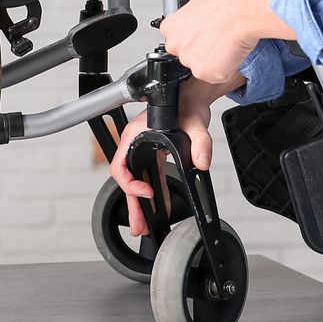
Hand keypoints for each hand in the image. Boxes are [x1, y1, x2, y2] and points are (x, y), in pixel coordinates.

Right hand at [107, 79, 232, 236]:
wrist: (193, 95)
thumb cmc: (187, 103)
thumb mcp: (195, 123)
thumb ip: (200, 142)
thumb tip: (201, 162)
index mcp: (136, 134)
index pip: (121, 165)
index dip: (131, 184)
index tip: (147, 192)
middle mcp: (136, 142)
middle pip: (128, 179)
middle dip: (133, 204)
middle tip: (138, 226)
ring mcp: (144, 148)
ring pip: (138, 181)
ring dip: (142, 203)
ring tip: (145, 225)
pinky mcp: (154, 153)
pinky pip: (151, 176)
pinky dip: (155, 193)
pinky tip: (161, 208)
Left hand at [158, 0, 297, 84]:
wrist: (240, 12)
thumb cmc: (224, 5)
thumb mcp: (196, 6)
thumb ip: (188, 21)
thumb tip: (194, 25)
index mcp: (169, 28)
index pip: (177, 42)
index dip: (193, 40)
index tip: (203, 37)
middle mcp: (175, 46)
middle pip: (188, 56)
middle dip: (201, 53)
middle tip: (216, 41)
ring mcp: (189, 61)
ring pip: (202, 67)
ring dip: (213, 62)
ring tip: (225, 45)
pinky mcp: (205, 73)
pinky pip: (217, 76)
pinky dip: (226, 69)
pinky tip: (230, 53)